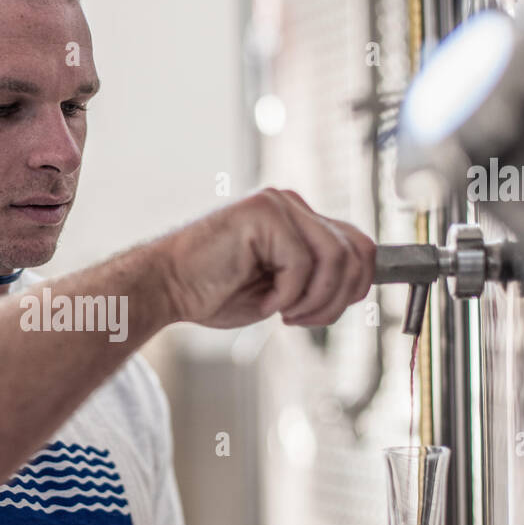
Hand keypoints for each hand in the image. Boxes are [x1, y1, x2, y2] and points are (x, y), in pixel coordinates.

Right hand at [155, 187, 375, 328]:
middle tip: (303, 320)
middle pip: (357, 251)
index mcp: (297, 219)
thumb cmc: (212, 292)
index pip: (358, 245)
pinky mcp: (263, 212)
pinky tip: (264, 303)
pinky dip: (287, 295)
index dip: (356, 285)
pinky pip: (302, 263)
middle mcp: (291, 204)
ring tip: (285, 314)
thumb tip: (358, 284)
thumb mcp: (281, 289)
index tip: (323, 314)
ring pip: (336, 258)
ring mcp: (278, 204)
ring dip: (315, 300)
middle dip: (339, 298)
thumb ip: (317, 278)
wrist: (164, 287)